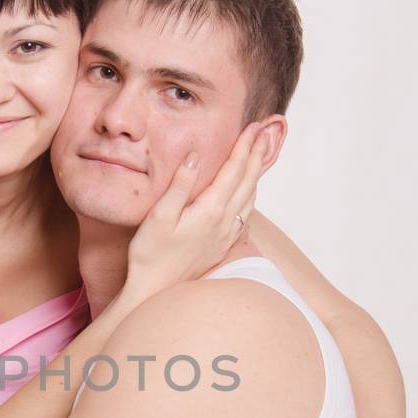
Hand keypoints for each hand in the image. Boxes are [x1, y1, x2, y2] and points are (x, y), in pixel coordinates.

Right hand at [123, 121, 266, 304]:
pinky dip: (251, 195)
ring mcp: (225, 235)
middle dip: (258, 154)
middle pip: (249, 181)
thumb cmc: (150, 254)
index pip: (234, 170)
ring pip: (250, 198)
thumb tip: (195, 155)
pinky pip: (245, 214)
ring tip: (262, 154)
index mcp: (210, 210)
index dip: (245, 146)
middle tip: (267, 131)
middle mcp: (224, 222)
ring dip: (257, 173)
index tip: (254, 126)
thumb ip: (179, 184)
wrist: (153, 291)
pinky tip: (248, 192)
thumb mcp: (159, 216)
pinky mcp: (222, 246)